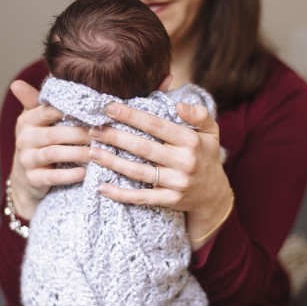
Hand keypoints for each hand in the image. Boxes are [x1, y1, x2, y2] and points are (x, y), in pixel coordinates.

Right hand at [9, 80, 89, 217]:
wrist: (27, 180)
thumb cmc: (41, 144)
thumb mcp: (39, 122)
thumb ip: (43, 101)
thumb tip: (45, 74)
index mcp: (27, 120)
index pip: (47, 111)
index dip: (68, 110)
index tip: (93, 110)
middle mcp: (24, 138)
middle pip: (54, 133)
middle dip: (80, 134)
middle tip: (103, 133)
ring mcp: (27, 160)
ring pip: (54, 153)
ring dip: (78, 153)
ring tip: (98, 152)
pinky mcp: (33, 179)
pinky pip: (52, 177)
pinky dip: (69, 175)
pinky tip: (85, 172)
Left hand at [90, 101, 232, 246]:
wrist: (215, 194)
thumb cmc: (206, 155)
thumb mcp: (211, 131)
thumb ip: (199, 114)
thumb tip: (179, 105)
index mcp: (191, 141)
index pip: (156, 126)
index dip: (131, 116)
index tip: (109, 107)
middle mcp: (184, 162)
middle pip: (143, 148)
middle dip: (115, 137)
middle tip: (93, 130)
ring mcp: (177, 183)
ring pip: (138, 172)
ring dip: (112, 162)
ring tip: (91, 152)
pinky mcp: (170, 200)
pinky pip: (142, 197)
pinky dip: (121, 194)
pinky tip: (102, 187)